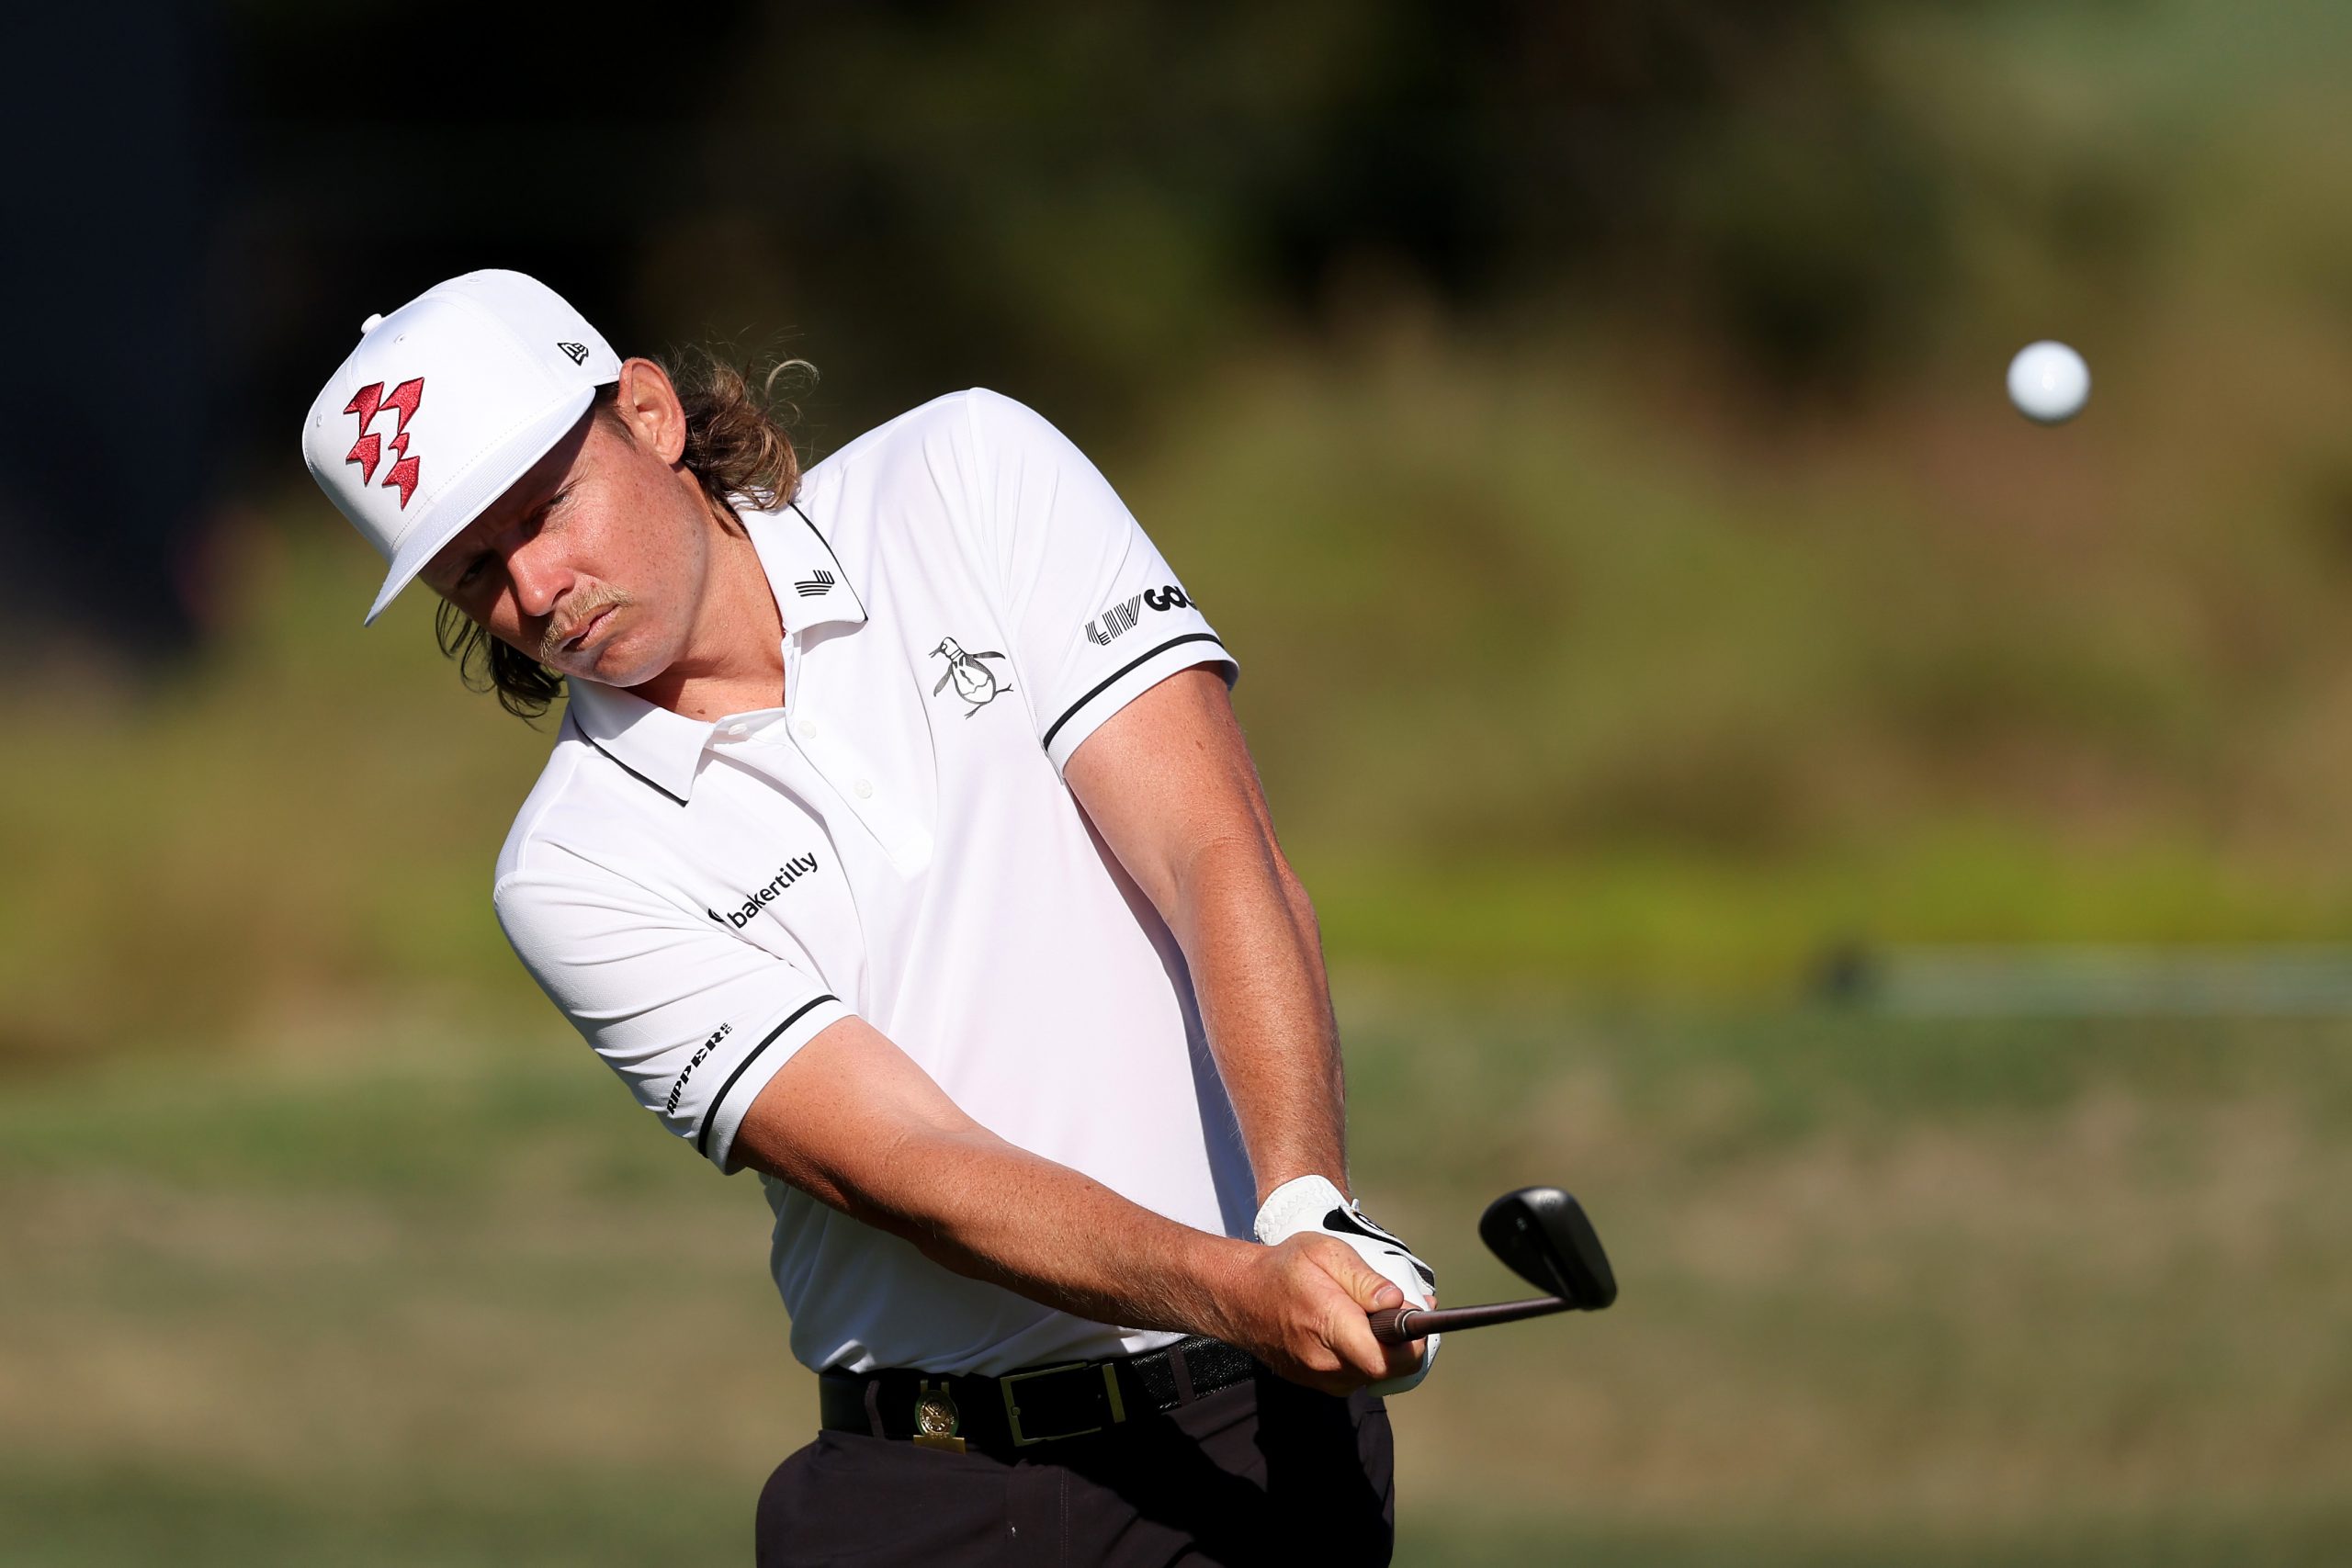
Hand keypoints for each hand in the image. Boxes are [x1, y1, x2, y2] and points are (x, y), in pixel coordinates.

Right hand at [1253, 1174, 1439, 1395]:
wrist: (1240, 1296)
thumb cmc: (1284, 1269)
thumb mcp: (1324, 1252)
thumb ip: (1364, 1278)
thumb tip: (1397, 1301)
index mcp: (1328, 1326)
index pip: (1384, 1359)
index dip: (1411, 1345)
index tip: (1416, 1321)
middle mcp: (1325, 1362)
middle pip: (1386, 1369)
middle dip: (1401, 1343)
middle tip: (1400, 1311)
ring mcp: (1319, 1378)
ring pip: (1372, 1374)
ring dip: (1382, 1349)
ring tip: (1371, 1315)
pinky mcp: (1317, 1383)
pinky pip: (1355, 1375)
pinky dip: (1364, 1355)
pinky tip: (1355, 1329)